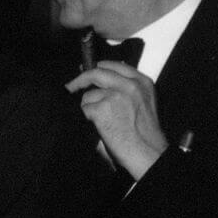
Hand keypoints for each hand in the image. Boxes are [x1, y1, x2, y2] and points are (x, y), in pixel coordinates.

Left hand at [66, 62, 167, 180]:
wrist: (146, 152)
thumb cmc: (144, 134)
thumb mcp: (143, 103)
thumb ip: (127, 89)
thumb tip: (101, 82)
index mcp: (142, 82)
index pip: (115, 65)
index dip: (98, 67)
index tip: (88, 69)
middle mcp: (129, 85)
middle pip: (97, 73)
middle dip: (81, 79)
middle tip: (71, 86)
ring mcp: (115, 95)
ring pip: (88, 95)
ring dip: (88, 107)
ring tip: (101, 122)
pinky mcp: (102, 108)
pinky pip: (85, 109)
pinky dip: (87, 119)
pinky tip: (100, 127)